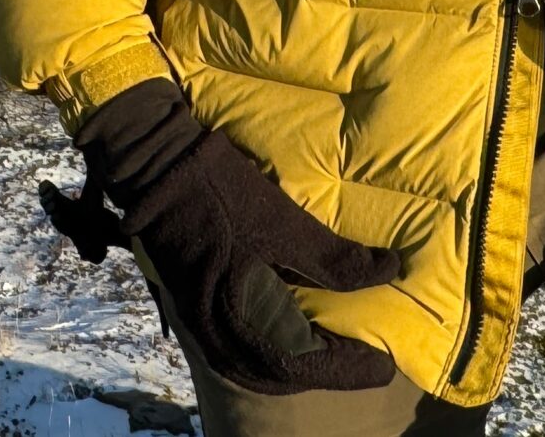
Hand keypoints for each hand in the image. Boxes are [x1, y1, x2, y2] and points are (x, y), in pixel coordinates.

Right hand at [65, 78, 404, 393]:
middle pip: (280, 375)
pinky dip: (266, 359)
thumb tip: (388, 271)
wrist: (157, 170)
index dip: (349, 367)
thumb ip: (334, 258)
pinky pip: (234, 353)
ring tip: (332, 355)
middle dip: (327, 373)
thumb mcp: (283, 221)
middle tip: (365, 361)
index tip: (385, 364)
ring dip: (296, 370)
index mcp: (242, 313)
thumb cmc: (223, 191)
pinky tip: (286, 342)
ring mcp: (201, 324)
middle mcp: (219, 332)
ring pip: (254, 369)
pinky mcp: (193, 310)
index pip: (305, 361)